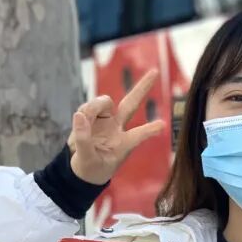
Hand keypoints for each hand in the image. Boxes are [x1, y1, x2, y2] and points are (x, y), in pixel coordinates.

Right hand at [69, 69, 164, 184]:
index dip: (149, 130)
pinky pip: (87, 107)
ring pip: (102, 102)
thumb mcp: (86, 160)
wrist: (80, 169)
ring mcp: (106, 121)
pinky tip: (80, 123)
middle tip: (155, 72)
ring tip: (83, 122)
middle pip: (131, 103)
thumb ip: (83, 140)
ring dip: (92, 108)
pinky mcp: (92, 117)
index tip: (162, 125)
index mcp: (123, 144)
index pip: (137, 135)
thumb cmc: (90, 168)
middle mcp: (117, 128)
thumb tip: (78, 115)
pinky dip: (82, 112)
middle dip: (142, 87)